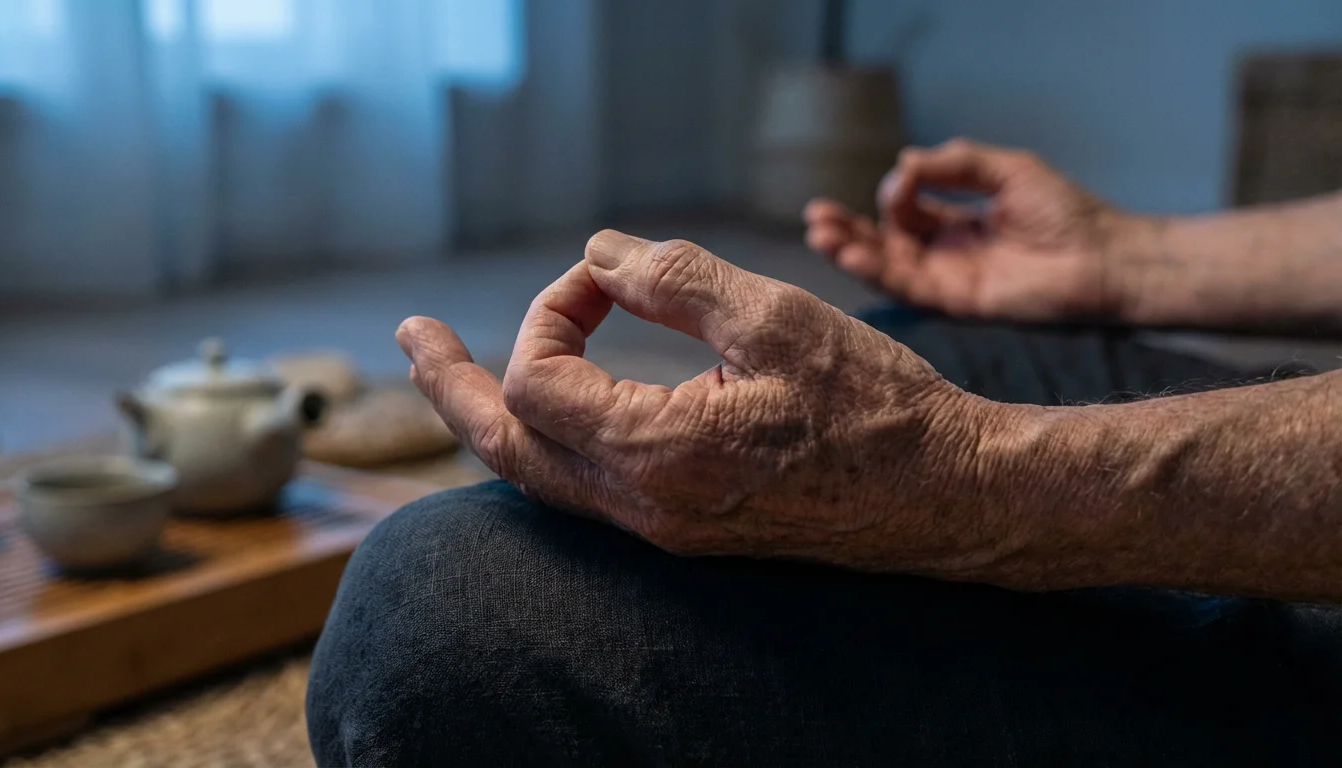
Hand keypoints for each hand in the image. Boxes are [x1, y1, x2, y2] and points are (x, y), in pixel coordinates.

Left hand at [397, 231, 1018, 574]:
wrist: (944, 495)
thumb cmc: (876, 407)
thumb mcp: (776, 318)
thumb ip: (673, 279)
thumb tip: (600, 255)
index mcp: (657, 454)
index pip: (538, 383)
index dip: (551, 311)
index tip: (605, 276)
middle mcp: (644, 506)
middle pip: (507, 451)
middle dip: (451, 387)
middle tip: (412, 337)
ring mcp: (662, 525)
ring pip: (542, 478)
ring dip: (493, 416)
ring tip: (451, 370)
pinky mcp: (685, 526)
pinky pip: (586, 489)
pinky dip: (550, 439)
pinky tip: (553, 405)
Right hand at [804, 138, 1129, 322]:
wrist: (1103, 256)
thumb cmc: (1065, 212)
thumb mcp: (1006, 170)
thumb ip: (956, 164)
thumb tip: (903, 163)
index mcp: (957, 223)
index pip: (907, 209)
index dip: (896, 192)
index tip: (904, 179)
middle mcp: (946, 253)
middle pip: (884, 241)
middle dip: (848, 228)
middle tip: (814, 217)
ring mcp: (948, 279)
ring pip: (887, 266)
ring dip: (851, 250)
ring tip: (819, 234)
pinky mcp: (954, 302)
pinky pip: (906, 286)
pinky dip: (877, 270)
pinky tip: (853, 253)